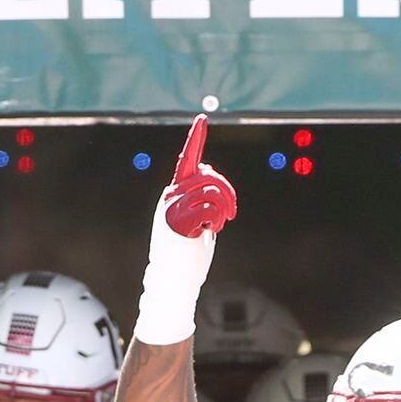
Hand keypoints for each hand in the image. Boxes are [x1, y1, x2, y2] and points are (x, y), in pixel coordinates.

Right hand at [134, 114, 234, 346]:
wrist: (172, 282)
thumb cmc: (188, 257)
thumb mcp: (198, 221)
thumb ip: (202, 197)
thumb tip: (209, 172)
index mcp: (174, 194)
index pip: (186, 160)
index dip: (195, 139)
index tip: (202, 119)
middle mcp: (170, 196)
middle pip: (208, 175)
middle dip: (227, 192)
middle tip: (230, 214)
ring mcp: (172, 207)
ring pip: (211, 190)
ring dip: (223, 207)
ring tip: (218, 225)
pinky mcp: (178, 219)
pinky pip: (209, 206)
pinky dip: (216, 219)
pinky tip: (209, 232)